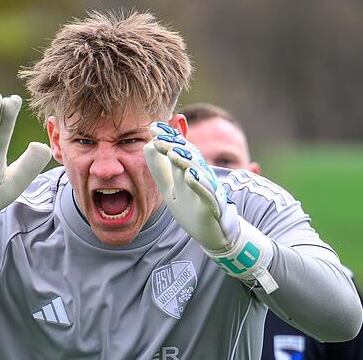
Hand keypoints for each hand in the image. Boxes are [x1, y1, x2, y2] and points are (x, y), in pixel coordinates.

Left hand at [143, 122, 277, 292]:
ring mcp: (209, 190)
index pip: (180, 149)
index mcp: (191, 169)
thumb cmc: (192, 208)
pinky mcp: (214, 207)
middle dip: (174, 144)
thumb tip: (148, 144)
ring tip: (172, 152)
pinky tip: (189, 176)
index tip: (152, 127)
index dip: (168, 137)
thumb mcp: (170, 187)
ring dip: (186, 160)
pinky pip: (207, 193)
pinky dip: (199, 184)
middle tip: (158, 136)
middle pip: (189, 155)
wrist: (213, 234)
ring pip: (198, 171)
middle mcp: (202, 176)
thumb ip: (160, 167)